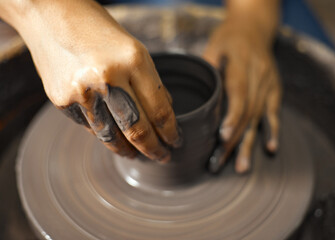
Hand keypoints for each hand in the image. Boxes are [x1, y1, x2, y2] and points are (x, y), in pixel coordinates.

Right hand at [5, 0, 180, 161]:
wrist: (50, 13)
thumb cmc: (98, 30)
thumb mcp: (134, 49)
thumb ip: (149, 82)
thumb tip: (164, 113)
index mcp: (133, 61)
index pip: (159, 110)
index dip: (171, 132)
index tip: (176, 142)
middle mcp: (108, 78)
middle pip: (137, 130)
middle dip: (154, 150)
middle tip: (162, 157)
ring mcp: (82, 92)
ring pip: (111, 136)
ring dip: (128, 150)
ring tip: (137, 154)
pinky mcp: (62, 101)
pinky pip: (91, 127)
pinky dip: (105, 134)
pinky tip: (113, 136)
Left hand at [204, 1, 281, 172]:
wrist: (255, 27)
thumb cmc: (229, 37)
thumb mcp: (214, 46)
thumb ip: (208, 70)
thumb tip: (197, 100)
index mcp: (242, 64)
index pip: (238, 94)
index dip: (232, 117)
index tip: (223, 138)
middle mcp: (259, 76)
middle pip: (247, 112)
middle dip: (233, 140)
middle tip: (218, 163)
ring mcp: (269, 84)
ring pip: (259, 118)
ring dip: (250, 143)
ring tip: (241, 167)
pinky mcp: (275, 90)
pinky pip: (274, 113)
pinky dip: (272, 131)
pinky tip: (269, 148)